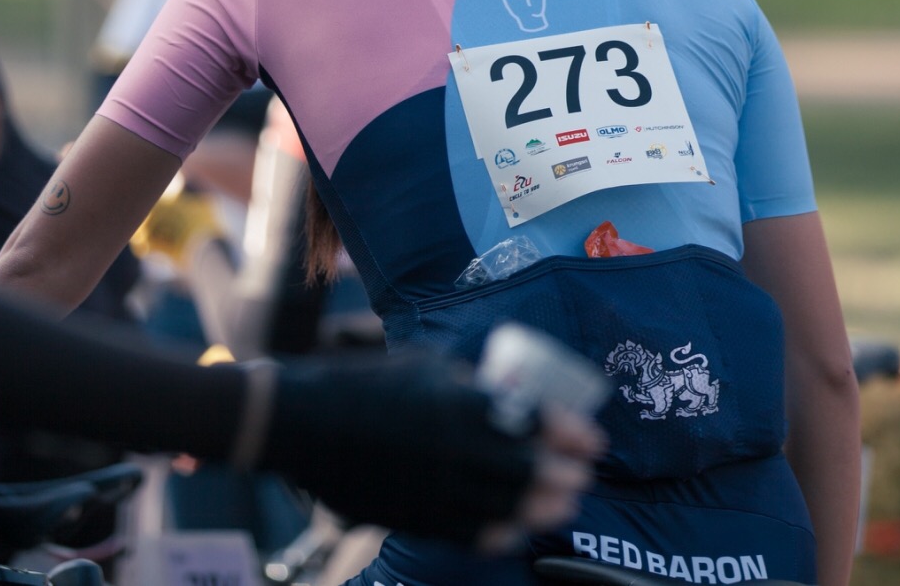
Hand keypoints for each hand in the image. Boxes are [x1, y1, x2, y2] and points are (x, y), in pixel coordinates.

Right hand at [263, 353, 599, 549]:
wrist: (307, 423)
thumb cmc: (364, 385)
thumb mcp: (423, 365)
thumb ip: (467, 384)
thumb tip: (500, 396)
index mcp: (463, 402)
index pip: (536, 419)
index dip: (571, 432)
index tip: (592, 441)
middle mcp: (458, 447)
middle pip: (530, 471)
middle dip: (565, 477)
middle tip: (581, 480)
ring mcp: (439, 486)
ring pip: (506, 507)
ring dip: (540, 509)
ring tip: (560, 508)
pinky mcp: (417, 515)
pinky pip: (468, 533)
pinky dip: (497, 534)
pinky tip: (512, 532)